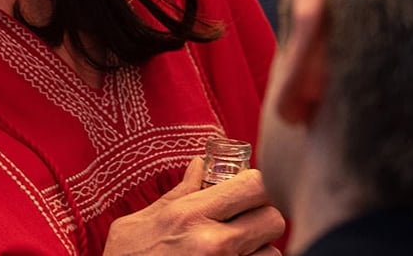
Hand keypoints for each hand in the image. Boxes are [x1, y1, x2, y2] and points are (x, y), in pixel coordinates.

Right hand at [101, 157, 285, 254]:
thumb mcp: (140, 222)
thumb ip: (178, 193)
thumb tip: (200, 165)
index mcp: (190, 215)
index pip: (254, 186)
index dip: (255, 186)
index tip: (245, 192)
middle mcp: (213, 243)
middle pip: (273, 219)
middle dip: (262, 219)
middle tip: (245, 223)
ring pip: (272, 254)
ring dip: (259, 252)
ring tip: (236, 251)